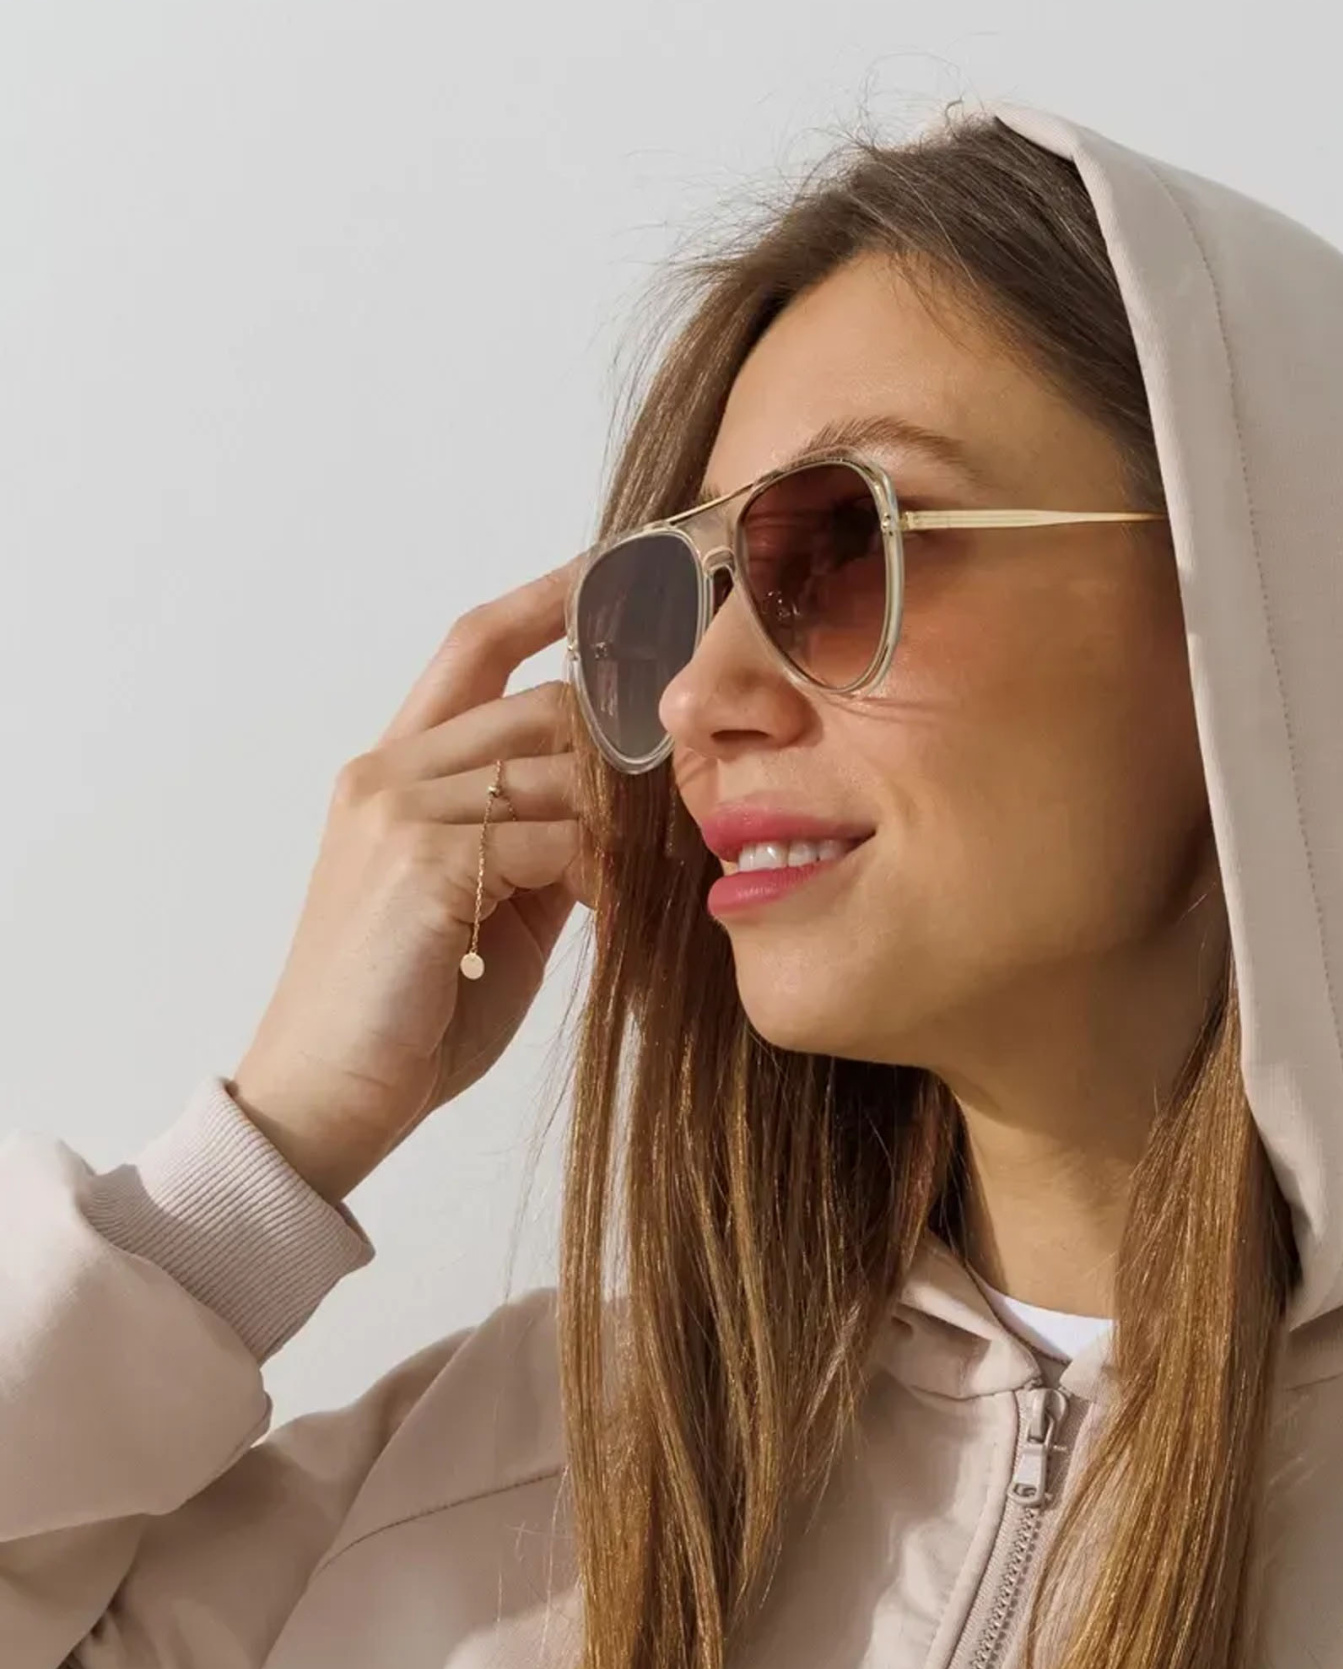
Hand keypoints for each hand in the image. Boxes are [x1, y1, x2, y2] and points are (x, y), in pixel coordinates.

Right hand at [228, 557, 602, 1207]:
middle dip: (627, 745)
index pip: (475, 645)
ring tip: (659, 870)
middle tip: (690, 786)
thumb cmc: (410, 1015)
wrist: (326, 1098)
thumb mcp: (488, 911)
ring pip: (559, 770)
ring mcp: (400, 814)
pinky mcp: (426, 866)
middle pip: (543, 704)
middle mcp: (387, 773)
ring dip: (625, 821)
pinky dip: (604, 874)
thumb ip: (536, 844)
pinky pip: (554, 839)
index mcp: (392, 771)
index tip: (621, 571)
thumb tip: (613, 812)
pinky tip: (617, 914)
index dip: (550, 601)